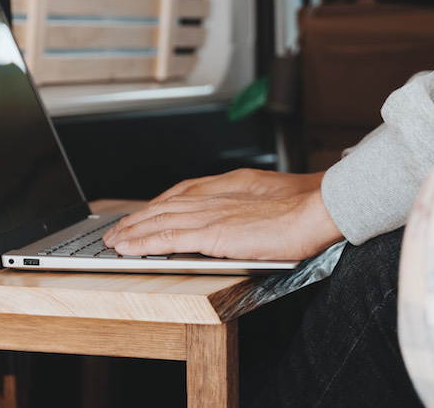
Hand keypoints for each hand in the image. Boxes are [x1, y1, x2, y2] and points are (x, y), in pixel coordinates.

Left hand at [102, 169, 342, 260]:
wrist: (319, 208)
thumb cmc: (305, 206)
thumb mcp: (268, 198)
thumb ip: (245, 206)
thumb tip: (234, 221)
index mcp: (228, 186)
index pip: (181, 193)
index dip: (157, 204)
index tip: (142, 213)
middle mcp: (213, 197)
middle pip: (163, 206)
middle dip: (137, 219)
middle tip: (116, 230)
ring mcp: (210, 215)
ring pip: (159, 220)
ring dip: (132, 231)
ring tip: (114, 240)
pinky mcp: (212, 234)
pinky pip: (168, 238)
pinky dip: (143, 242)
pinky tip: (128, 248)